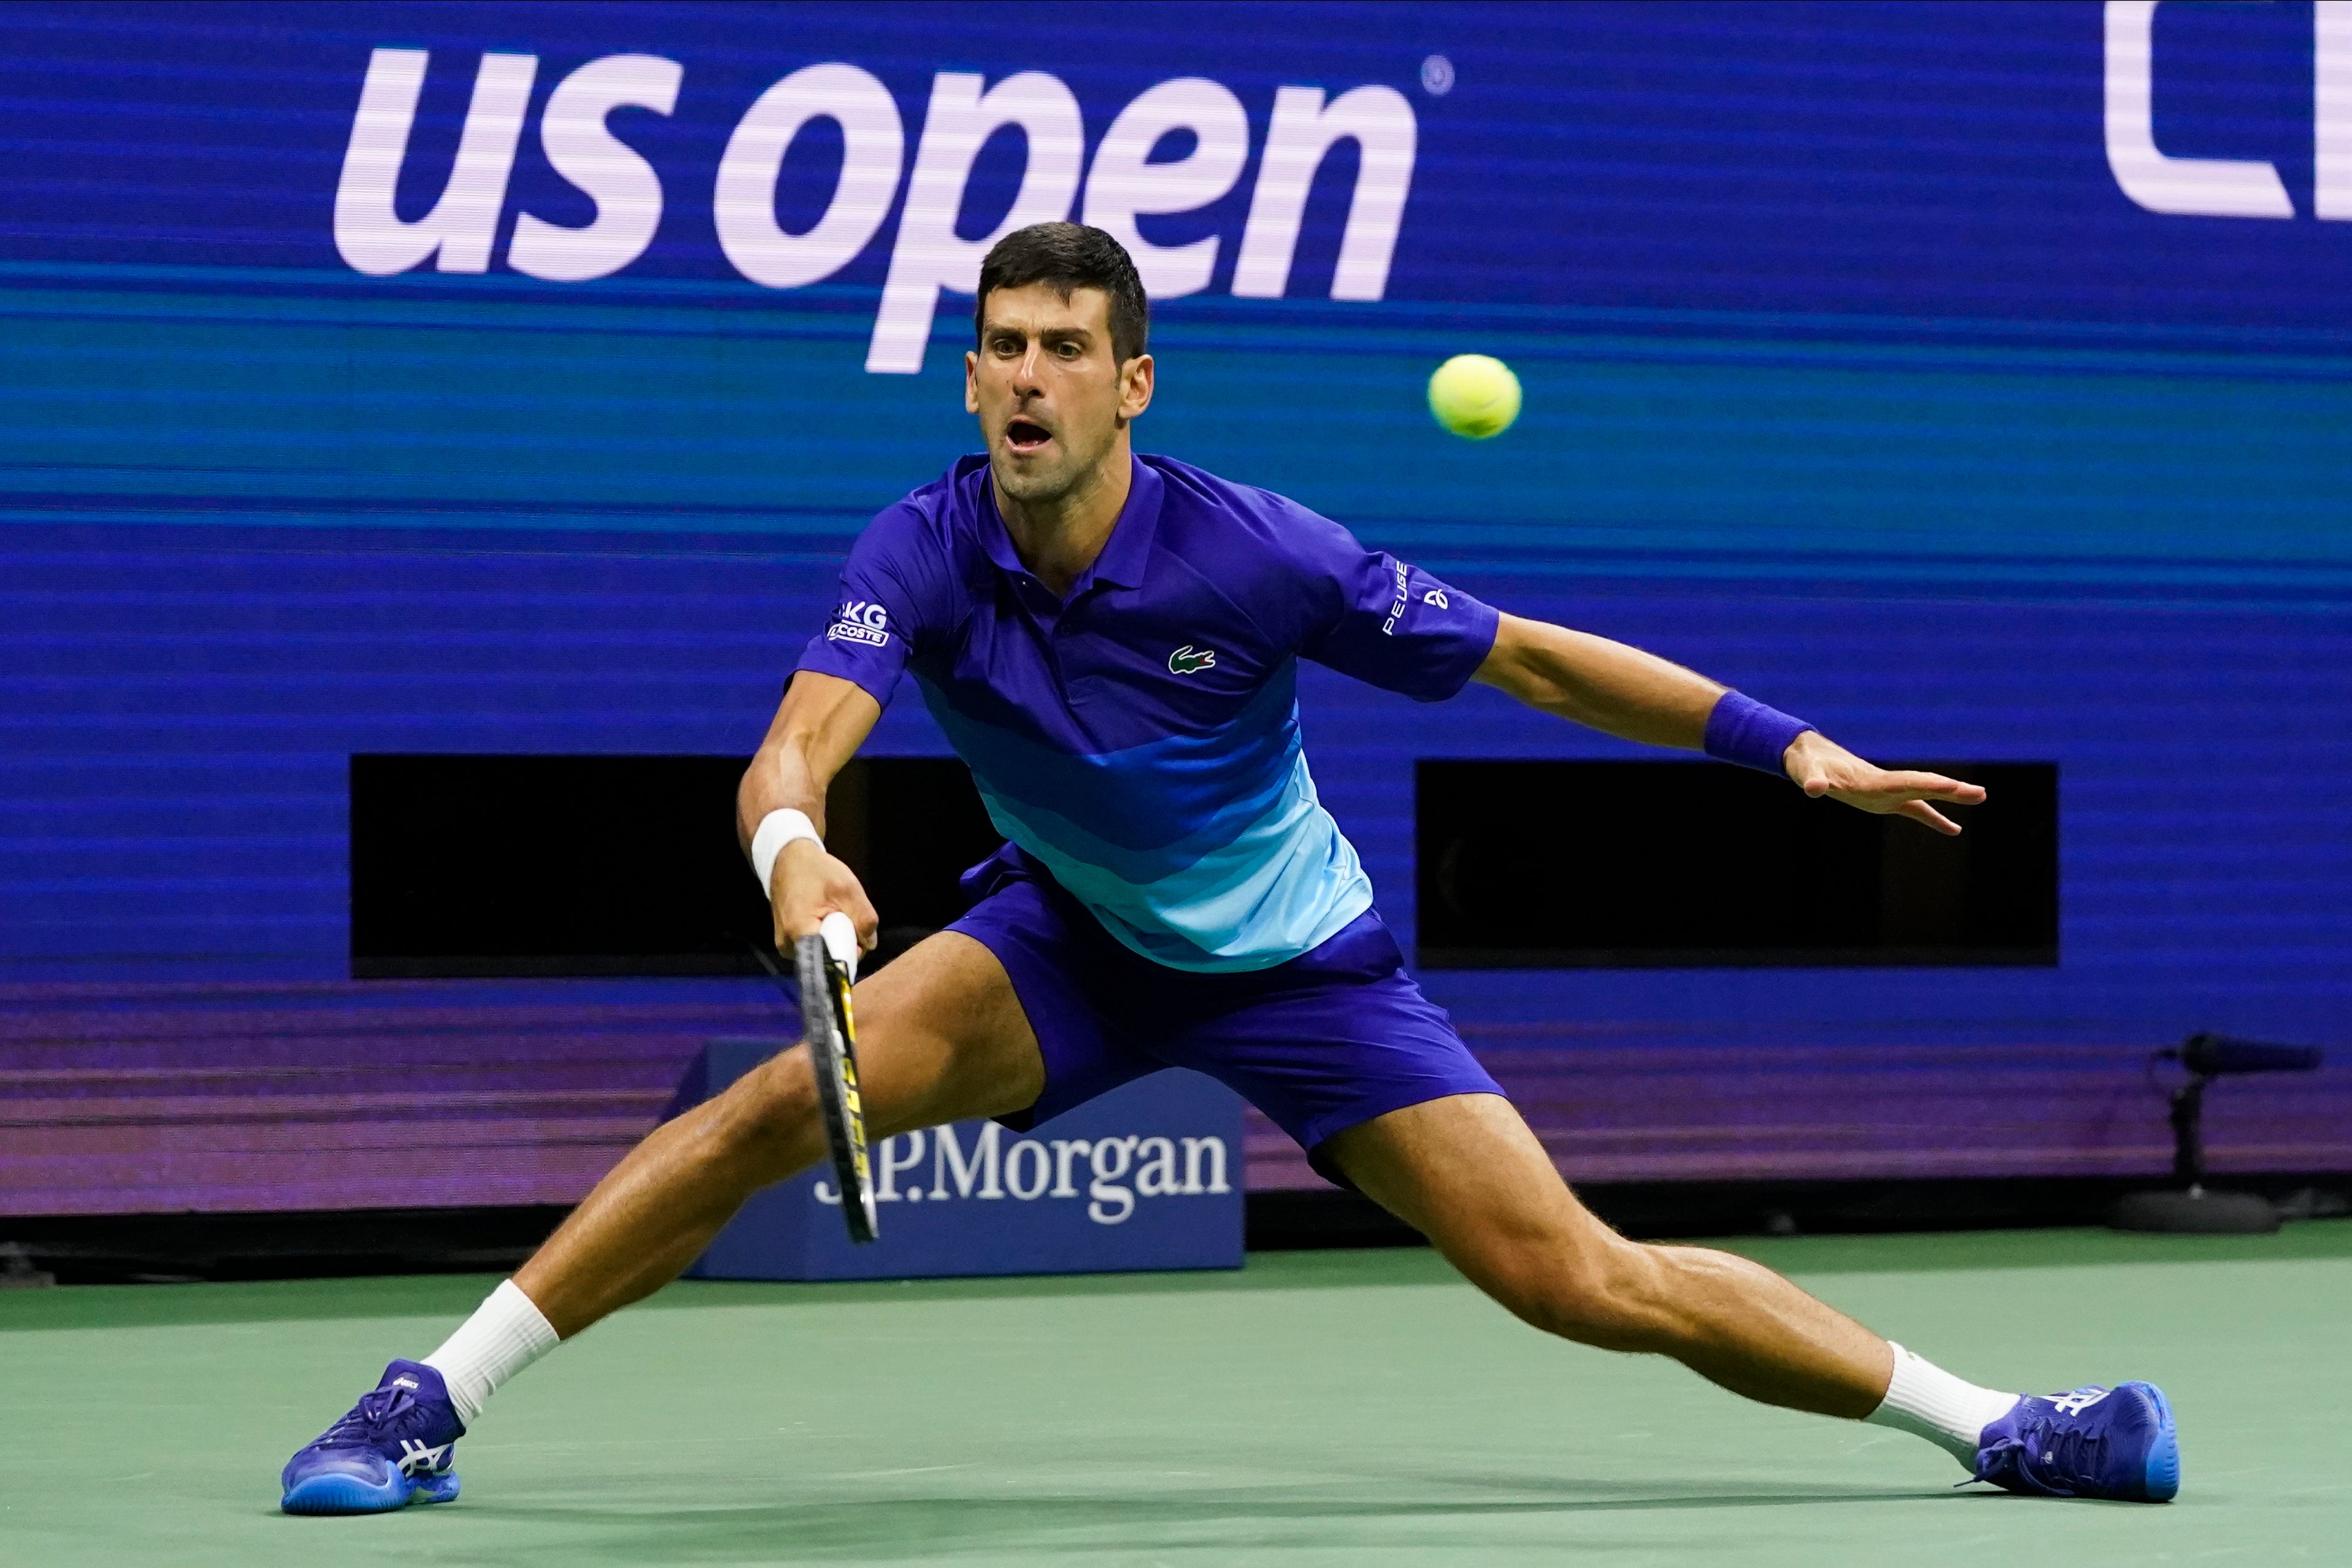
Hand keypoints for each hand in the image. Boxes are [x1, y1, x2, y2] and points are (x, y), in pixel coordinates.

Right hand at [769, 836, 878, 952]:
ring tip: (831, 912)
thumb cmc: (816, 871)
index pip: (834, 961)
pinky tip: (823, 917)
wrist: (788, 859)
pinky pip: (815, 948)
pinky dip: (825, 935)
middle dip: (844, 941)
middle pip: (829, 959)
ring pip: (823, 953)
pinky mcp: (787, 943)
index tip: (856, 932)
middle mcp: (788, 948)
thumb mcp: (847, 888)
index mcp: (799, 934)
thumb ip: (864, 918)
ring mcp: (786, 947)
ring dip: (835, 937)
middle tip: (842, 914)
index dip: (851, 949)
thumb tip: (870, 945)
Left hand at [1783, 732, 1985, 835]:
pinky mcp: (1883, 799)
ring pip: (1924, 795)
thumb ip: (1814, 781)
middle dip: (1950, 790)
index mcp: (1870, 780)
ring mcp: (1887, 791)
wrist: (1807, 754)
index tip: (1951, 786)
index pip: (1904, 783)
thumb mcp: (1808, 774)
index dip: (1927, 786)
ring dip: (1951, 798)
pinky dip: (1934, 819)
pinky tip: (1955, 830)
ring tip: (1981, 797)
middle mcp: (1884, 783)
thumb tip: (1814, 789)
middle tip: (1981, 793)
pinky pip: (1914, 810)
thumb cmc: (1807, 764)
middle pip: (1922, 786)